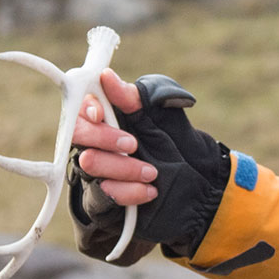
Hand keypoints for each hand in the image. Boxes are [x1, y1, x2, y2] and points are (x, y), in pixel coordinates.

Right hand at [67, 70, 230, 263]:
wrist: (201, 189)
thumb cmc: (179, 147)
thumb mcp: (166, 117)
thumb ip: (138, 97)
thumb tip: (107, 76)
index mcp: (110, 118)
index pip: (81, 105)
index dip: (86, 108)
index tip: (100, 112)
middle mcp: (97, 143)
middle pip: (77, 134)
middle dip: (104, 137)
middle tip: (134, 144)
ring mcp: (96, 173)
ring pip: (89, 164)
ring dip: (123, 167)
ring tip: (152, 172)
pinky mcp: (102, 202)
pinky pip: (101, 196)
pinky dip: (128, 191)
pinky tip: (150, 191)